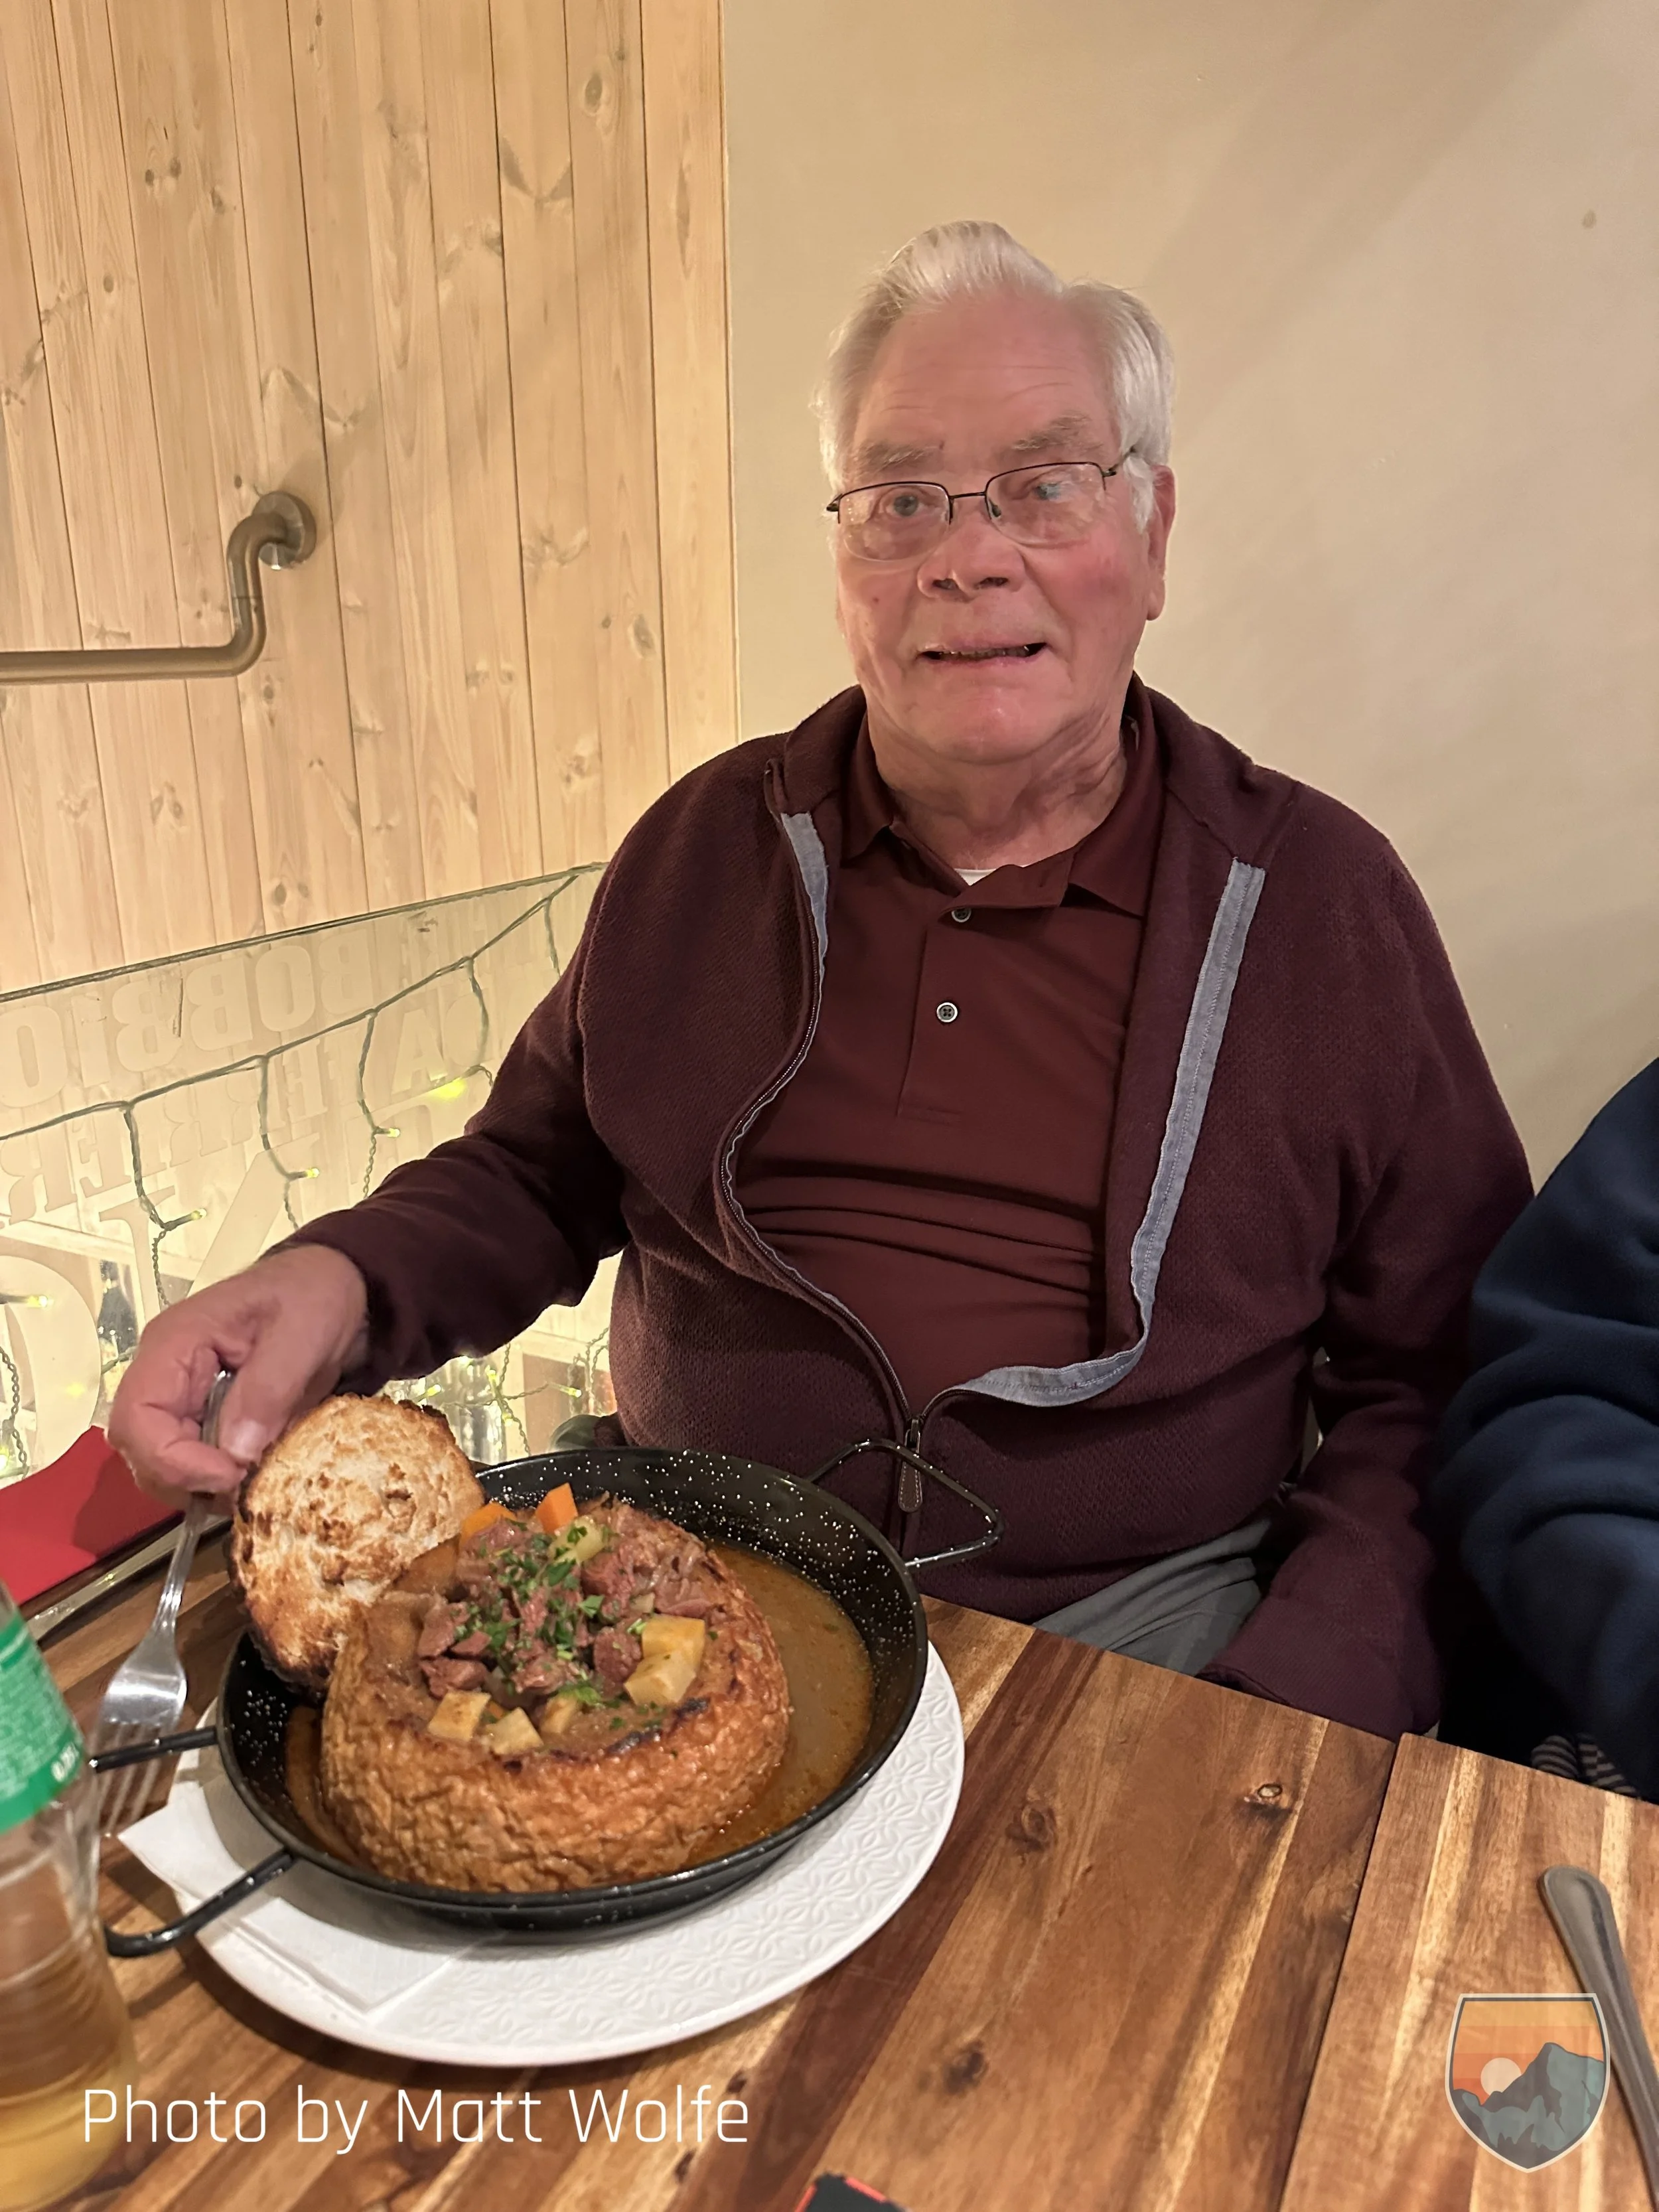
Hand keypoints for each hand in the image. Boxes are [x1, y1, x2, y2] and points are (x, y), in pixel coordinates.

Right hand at [107, 1245, 370, 1504]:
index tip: (231, 1476)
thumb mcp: (303, 1336)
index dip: (174, 1461)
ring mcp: (178, 1394)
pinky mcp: (200, 1412)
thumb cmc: (312, 1296)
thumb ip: (269, 1390)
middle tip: (244, 1487)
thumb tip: (236, 1454)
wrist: (330, 1283)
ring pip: (158, 1462)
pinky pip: (190, 1458)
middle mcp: (163, 1372)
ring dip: (199, 1485)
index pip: (138, 1417)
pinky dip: (215, 1477)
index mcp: (175, 1342)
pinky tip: (252, 1473)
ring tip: (251, 1482)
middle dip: (185, 1480)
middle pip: (139, 1448)